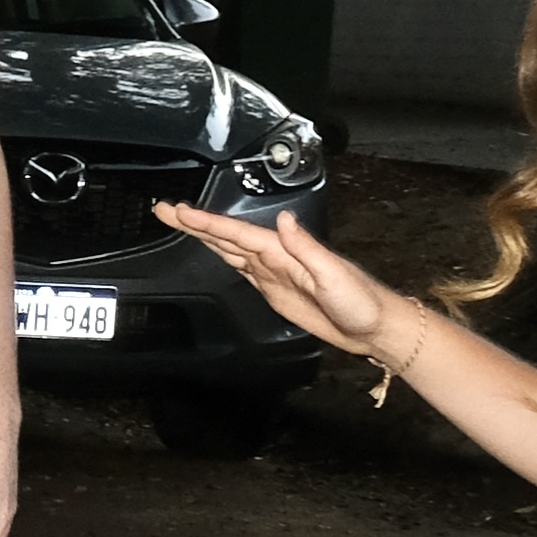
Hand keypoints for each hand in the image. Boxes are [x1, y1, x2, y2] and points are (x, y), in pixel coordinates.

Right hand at [158, 199, 395, 354]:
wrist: (371, 327)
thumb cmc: (360, 301)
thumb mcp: (334, 274)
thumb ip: (307, 248)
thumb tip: (283, 221)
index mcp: (284, 250)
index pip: (238, 234)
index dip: (207, 223)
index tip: (180, 212)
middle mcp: (275, 256)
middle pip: (226, 236)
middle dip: (195, 223)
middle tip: (164, 209)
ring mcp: (272, 272)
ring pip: (229, 248)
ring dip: (204, 235)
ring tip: (178, 222)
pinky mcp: (274, 289)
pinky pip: (241, 267)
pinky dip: (222, 254)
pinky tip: (212, 248)